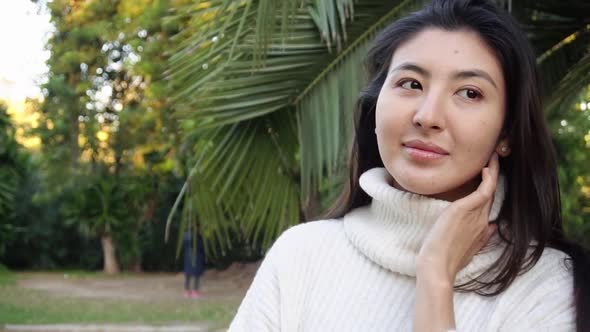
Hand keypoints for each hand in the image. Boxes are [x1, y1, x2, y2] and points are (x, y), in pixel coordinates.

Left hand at [416, 152, 499, 284]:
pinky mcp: (466, 209)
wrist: (438, 265)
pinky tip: (487, 167)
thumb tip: (492, 228)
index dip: (490, 188)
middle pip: (492, 193)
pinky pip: (484, 189)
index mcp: (482, 228)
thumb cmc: (447, 259)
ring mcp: (477, 215)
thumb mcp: (467, 247)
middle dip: (495, 176)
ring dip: (493, 171)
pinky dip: (488, 178)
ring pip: (490, 188)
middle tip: (494, 158)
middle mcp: (483, 220)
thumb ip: (481, 237)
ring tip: (493, 156)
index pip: (488, 203)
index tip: (489, 175)